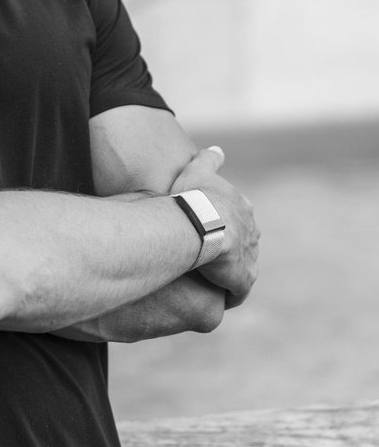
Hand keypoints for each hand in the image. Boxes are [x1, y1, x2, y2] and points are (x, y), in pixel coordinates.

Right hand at [169, 146, 259, 305]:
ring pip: (241, 269)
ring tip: (209, 282)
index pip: (237, 220)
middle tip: (206, 259)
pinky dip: (228, 295)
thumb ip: (209, 160)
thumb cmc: (195, 197)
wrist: (201, 224)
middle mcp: (252, 233)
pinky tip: (214, 297)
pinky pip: (237, 292)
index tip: (207, 233)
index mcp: (243, 210)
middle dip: (230, 252)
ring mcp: (250, 258)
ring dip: (229, 275)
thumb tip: (218, 149)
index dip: (222, 227)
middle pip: (243, 245)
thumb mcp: (199, 171)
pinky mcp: (243, 280)